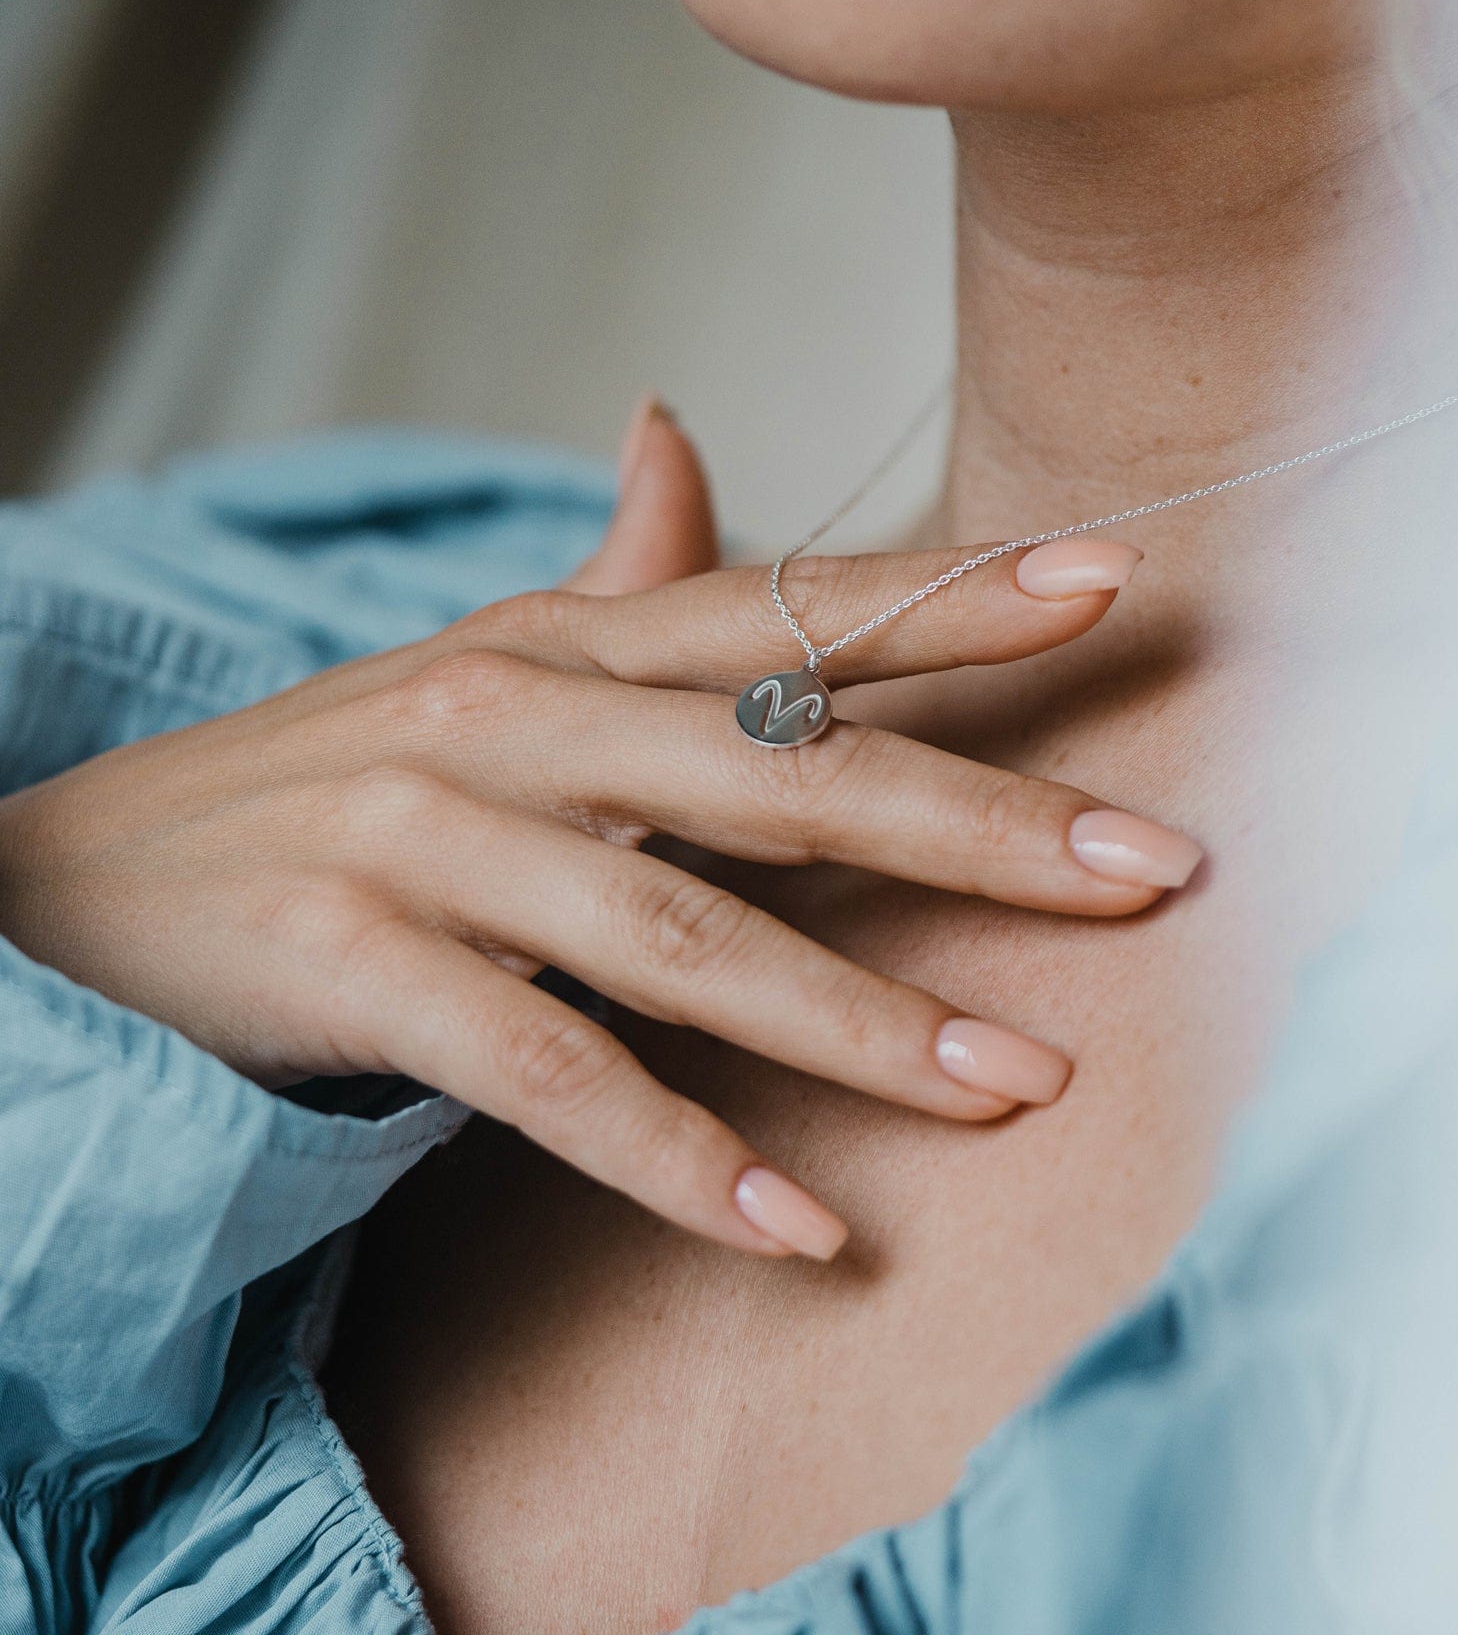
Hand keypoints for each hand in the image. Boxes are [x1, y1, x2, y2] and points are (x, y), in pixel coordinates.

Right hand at [0, 403, 1200, 1260]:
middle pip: (779, 769)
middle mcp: (506, 716)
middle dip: (978, 821)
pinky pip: (547, 1073)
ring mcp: (427, 835)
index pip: (778, 610)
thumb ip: (605, 579)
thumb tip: (678, 431)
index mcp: (556, 643)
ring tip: (1021, 1088)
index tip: (1109, 581)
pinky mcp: (351, 960)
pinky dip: (677, 1156)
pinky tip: (799, 1226)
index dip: (946, 597)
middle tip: (1150, 870)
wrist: (82, 882)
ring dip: (863, 1022)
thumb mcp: (474, 663)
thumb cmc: (324, 777)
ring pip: (685, 935)